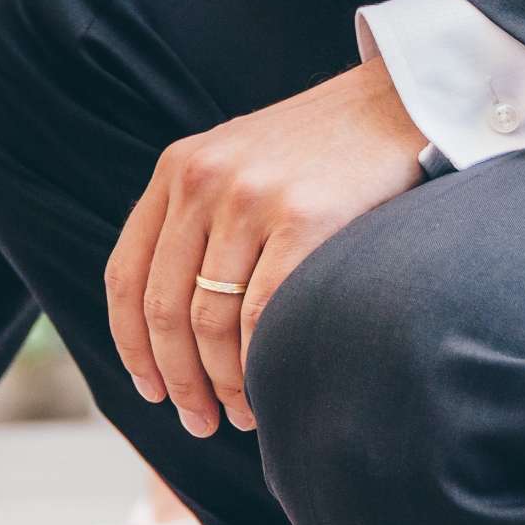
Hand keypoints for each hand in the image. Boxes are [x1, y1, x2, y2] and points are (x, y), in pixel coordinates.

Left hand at [105, 61, 428, 438]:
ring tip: (240, 413)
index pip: (126, 275)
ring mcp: (250, 199)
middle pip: (164, 309)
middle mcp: (202, 181)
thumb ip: (199, 220)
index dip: (131, 344)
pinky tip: (269, 387)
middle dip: (177, 379)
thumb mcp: (239, 163)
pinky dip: (259, 364)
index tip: (148, 388)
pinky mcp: (303, 218)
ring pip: (211, 321)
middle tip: (198, 421)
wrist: (398, 103)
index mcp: (176, 170)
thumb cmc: (323, 150)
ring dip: (221, 383)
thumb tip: (175, 325)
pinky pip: (262, 315)